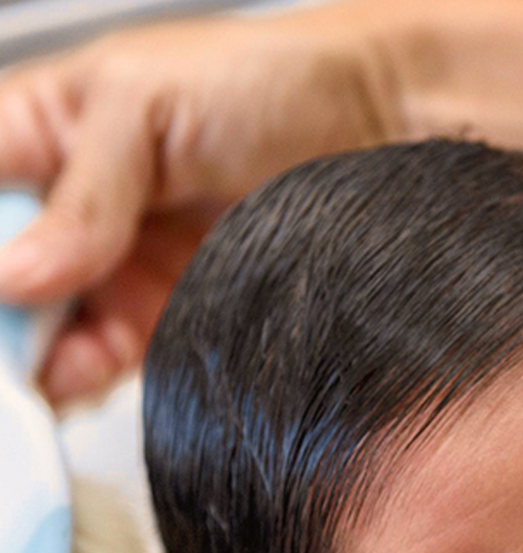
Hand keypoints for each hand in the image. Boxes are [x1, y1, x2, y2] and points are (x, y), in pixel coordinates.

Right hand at [0, 6, 398, 405]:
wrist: (374, 126)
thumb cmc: (267, 82)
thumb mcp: (146, 107)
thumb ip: (81, 194)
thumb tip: (14, 273)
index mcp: (43, 133)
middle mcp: (74, 210)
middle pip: (6, 281)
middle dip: (4, 325)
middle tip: (8, 361)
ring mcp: (119, 268)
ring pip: (45, 331)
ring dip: (31, 364)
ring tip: (28, 389)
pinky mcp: (170, 314)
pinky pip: (106, 362)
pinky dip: (81, 382)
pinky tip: (70, 389)